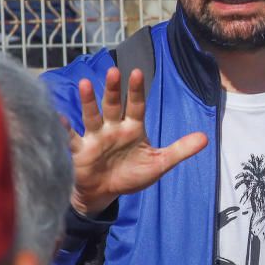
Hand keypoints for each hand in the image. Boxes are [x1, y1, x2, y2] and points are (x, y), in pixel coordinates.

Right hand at [68, 67, 207, 215]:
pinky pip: (71, 138)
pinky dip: (64, 129)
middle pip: (113, 105)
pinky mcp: (80, 150)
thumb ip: (180, 150)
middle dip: (113, 90)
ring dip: (88, 101)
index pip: (136, 106)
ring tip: (85, 84)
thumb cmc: (131, 175)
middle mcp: (112, 128)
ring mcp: (95, 137)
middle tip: (114, 71)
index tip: (137, 72)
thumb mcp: (159, 163)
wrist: (106, 193)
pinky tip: (58, 117)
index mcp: (132, 128)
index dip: (137, 90)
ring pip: (92, 116)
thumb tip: (206, 138)